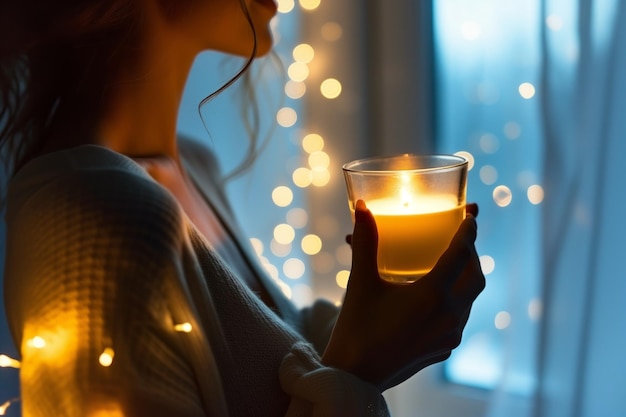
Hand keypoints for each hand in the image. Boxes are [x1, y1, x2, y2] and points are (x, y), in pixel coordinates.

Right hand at [323, 200, 484, 391]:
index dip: (468, 231)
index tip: (472, 215)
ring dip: (465, 278)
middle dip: (472, 254)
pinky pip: (459, 318)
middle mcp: (449, 316)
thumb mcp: (360, 282)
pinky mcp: (444, 349)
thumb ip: (365, 242)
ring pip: (469, 299)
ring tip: (448, 264)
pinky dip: (454, 300)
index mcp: (431, 296)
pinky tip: (437, 297)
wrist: (354, 375)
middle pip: (475, 277)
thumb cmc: (356, 328)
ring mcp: (449, 335)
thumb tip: (362, 208)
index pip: (460, 254)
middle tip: (461, 239)